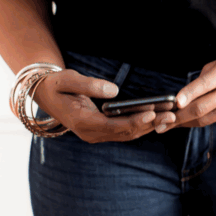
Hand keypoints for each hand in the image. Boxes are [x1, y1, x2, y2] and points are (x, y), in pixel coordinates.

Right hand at [32, 69, 175, 143]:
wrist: (44, 94)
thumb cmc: (57, 84)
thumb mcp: (68, 80)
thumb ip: (90, 86)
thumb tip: (114, 91)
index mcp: (82, 122)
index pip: (114, 125)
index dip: (135, 120)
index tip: (153, 112)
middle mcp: (91, 133)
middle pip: (126, 133)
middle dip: (150, 124)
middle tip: (171, 115)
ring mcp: (96, 134)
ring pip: (128, 134)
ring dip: (150, 126)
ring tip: (170, 116)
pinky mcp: (101, 131)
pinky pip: (124, 131)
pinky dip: (142, 125)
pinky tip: (158, 117)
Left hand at [155, 47, 215, 132]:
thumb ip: (203, 80)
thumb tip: (185, 97)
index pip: (203, 84)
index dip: (188, 94)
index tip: (175, 103)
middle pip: (201, 108)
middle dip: (179, 118)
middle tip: (162, 124)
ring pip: (206, 119)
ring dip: (187, 123)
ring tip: (171, 126)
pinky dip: (203, 120)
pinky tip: (191, 121)